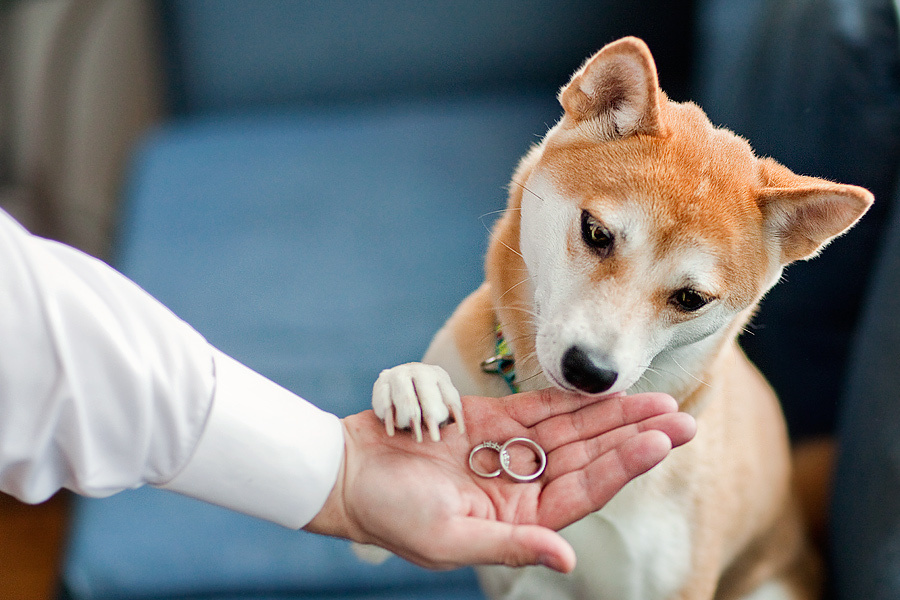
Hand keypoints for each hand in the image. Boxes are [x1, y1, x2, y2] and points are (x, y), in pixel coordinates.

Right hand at [304, 389, 694, 572]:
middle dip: (635, 437)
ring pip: (574, 431)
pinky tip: (604, 391)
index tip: (660, 442)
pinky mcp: (491, 423)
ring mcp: (509, 452)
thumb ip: (510, 546)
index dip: (624, 465)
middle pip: (592, 458)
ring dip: (613, 416)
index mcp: (521, 520)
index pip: (586, 491)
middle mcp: (523, 486)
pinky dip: (571, 399)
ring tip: (657, 401)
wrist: (351, 473)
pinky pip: (540, 408)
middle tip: (681, 418)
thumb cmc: (393, 514)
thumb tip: (564, 558)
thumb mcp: (450, 539)